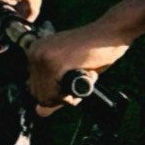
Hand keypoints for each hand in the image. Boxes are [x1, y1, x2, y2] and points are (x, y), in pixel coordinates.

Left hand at [26, 0, 144, 111]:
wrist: (111, 33)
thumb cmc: (94, 51)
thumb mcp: (69, 73)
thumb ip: (54, 92)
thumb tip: (39, 112)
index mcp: (35, 52)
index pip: (36, 90)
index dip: (57, 92)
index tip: (73, 76)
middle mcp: (34, 53)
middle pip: (39, 96)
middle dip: (62, 95)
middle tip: (81, 76)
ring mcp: (42, 57)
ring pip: (47, 98)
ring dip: (69, 94)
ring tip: (84, 73)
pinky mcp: (54, 63)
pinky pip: (55, 95)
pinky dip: (73, 94)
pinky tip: (86, 74)